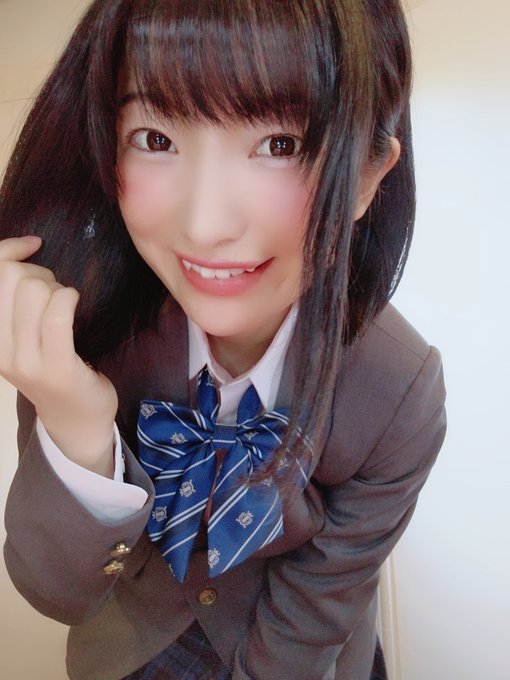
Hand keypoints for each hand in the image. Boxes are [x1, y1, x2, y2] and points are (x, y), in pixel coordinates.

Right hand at [0, 236, 117, 476]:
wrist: (76, 421)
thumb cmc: (54, 369)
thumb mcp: (22, 336)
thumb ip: (16, 301)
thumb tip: (26, 247)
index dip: (8, 249)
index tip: (34, 245)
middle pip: (11, 277)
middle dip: (40, 273)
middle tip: (55, 293)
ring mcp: (25, 361)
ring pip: (35, 290)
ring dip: (58, 287)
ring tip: (66, 305)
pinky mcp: (56, 368)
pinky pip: (59, 312)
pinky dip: (70, 298)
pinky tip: (76, 305)